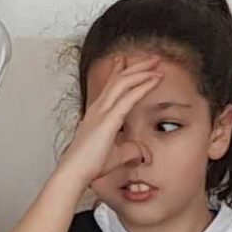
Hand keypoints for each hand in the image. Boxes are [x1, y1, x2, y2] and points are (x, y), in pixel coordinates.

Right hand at [55, 56, 164, 192]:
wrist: (75, 173)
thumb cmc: (88, 166)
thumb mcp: (115, 156)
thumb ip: (130, 151)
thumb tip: (142, 153)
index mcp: (96, 114)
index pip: (108, 87)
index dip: (117, 71)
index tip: (124, 61)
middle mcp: (98, 108)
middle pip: (118, 79)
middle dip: (136, 66)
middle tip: (151, 59)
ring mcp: (102, 111)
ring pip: (124, 81)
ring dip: (142, 71)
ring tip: (157, 64)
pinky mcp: (109, 119)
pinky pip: (130, 96)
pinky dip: (144, 85)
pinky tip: (155, 79)